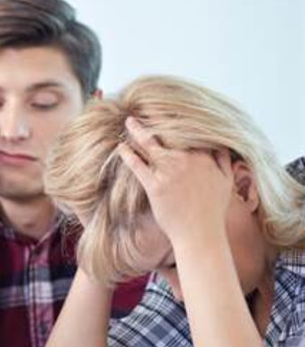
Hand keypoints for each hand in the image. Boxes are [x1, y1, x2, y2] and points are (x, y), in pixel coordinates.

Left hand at [116, 117, 232, 249]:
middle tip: (140, 113)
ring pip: (150, 146)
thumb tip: (222, 146)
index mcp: (204, 157)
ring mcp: (170, 172)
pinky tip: (120, 147)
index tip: (165, 112)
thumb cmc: (213, 210)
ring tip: (128, 123)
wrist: (200, 234)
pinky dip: (127, 154)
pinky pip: (138, 165)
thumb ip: (224, 161)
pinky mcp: (155, 186)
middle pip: (166, 135)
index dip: (175, 121)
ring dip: (137, 132)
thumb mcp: (226, 182)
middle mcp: (187, 160)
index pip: (187, 132)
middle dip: (152, 122)